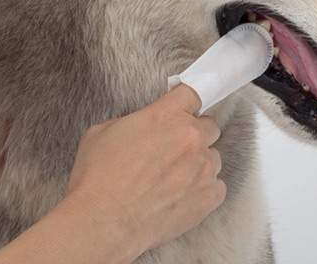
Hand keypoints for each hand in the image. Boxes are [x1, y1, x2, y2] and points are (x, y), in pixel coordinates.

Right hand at [66, 84, 226, 253]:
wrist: (104, 222)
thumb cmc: (99, 180)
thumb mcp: (104, 132)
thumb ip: (134, 122)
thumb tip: (142, 126)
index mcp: (166, 116)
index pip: (193, 93)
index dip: (188, 101)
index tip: (188, 107)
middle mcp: (191, 137)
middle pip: (209, 126)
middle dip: (194, 135)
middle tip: (174, 150)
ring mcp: (203, 167)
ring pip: (213, 158)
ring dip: (198, 164)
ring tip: (172, 181)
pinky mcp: (209, 196)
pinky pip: (217, 186)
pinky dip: (203, 190)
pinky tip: (181, 197)